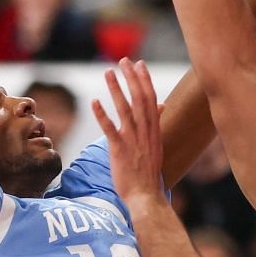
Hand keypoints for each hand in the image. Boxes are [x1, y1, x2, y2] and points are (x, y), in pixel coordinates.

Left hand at [91, 59, 165, 208]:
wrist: (146, 195)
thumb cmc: (148, 172)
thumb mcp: (156, 145)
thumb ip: (155, 124)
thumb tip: (160, 107)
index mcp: (154, 130)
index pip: (150, 99)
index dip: (145, 80)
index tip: (139, 64)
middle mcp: (145, 132)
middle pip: (139, 99)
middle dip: (132, 78)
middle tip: (124, 61)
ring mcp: (133, 141)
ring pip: (125, 110)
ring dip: (116, 89)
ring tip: (108, 73)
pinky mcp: (120, 150)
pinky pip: (110, 129)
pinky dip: (102, 115)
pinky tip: (95, 102)